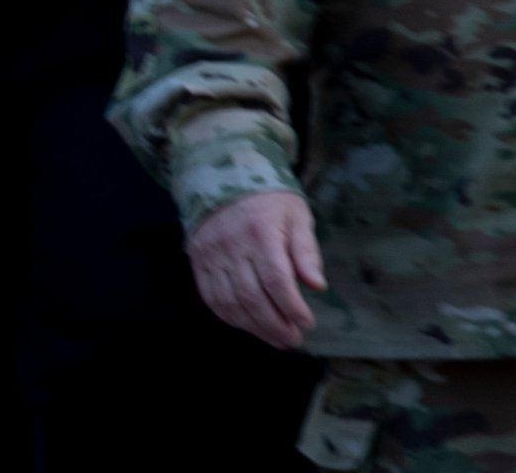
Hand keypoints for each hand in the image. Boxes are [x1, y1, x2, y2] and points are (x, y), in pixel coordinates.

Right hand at [186, 190, 324, 350]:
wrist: (223, 176)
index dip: (293, 307)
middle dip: (276, 325)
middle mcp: (231, 245)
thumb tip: (317, 286)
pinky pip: (212, 298)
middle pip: (252, 297)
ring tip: (276, 339)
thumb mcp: (296, 215)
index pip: (277, 280)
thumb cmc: (268, 200)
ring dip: (255, 328)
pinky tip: (249, 325)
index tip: (307, 323)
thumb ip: (306, 251)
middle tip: (293, 339)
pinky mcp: (198, 261)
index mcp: (260, 231)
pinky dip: (231, 318)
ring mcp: (210, 254)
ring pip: (231, 303)